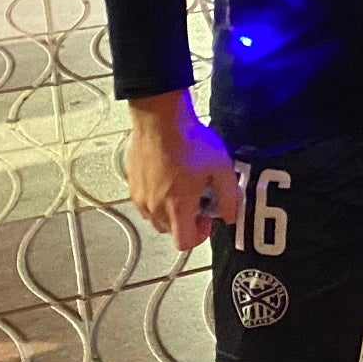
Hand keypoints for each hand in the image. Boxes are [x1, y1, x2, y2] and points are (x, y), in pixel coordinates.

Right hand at [125, 89, 240, 251]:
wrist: (160, 118)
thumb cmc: (190, 141)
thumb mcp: (221, 169)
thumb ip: (229, 197)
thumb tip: (230, 217)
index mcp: (176, 207)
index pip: (184, 243)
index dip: (199, 235)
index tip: (207, 218)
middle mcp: (154, 206)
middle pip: (170, 231)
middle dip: (186, 221)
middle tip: (198, 198)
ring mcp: (140, 195)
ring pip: (156, 218)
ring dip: (170, 210)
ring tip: (183, 186)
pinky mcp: (132, 183)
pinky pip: (145, 201)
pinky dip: (157, 197)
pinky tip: (169, 176)